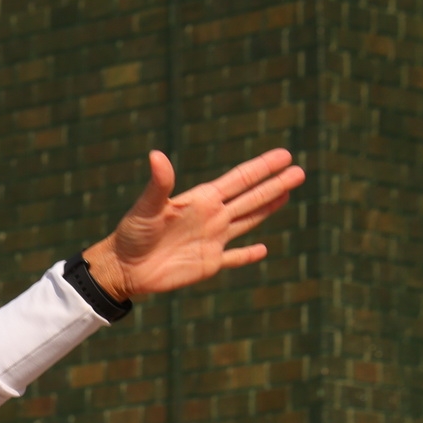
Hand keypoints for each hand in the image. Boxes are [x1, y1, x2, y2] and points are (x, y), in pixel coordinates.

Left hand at [83, 148, 304, 301]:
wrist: (123, 268)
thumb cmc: (131, 234)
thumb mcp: (146, 207)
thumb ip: (158, 184)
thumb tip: (156, 155)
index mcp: (201, 200)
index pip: (239, 180)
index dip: (261, 168)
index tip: (284, 155)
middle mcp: (211, 217)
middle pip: (251, 197)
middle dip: (275, 184)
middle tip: (299, 171)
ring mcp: (212, 240)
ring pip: (248, 220)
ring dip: (269, 208)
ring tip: (288, 193)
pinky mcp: (209, 263)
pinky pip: (234, 258)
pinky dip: (248, 255)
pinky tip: (263, 249)